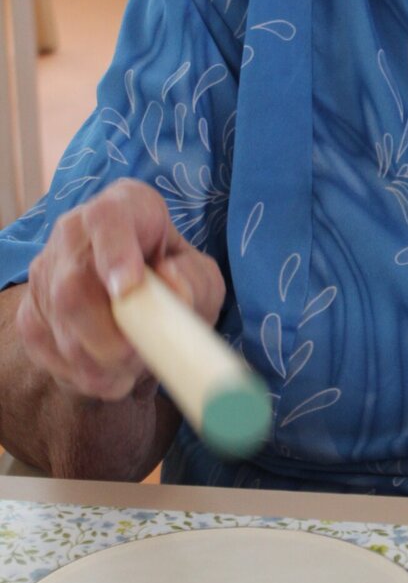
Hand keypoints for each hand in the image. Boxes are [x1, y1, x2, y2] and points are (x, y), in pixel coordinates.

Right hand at [17, 179, 225, 402]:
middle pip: (73, 287)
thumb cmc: (175, 277)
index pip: (108, 220)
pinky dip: (82, 374)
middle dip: (110, 338)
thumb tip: (171, 288)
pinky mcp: (30, 310)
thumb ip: (193, 280)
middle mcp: (74, 234)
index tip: (127, 289)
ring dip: (100, 364)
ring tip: (132, 367)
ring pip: (59, 328)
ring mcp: (45, 272)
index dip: (115, 254)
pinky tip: (107, 370)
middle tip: (139, 358)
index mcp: (124, 208)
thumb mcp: (201, 276)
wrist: (144, 294)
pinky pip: (48, 351)